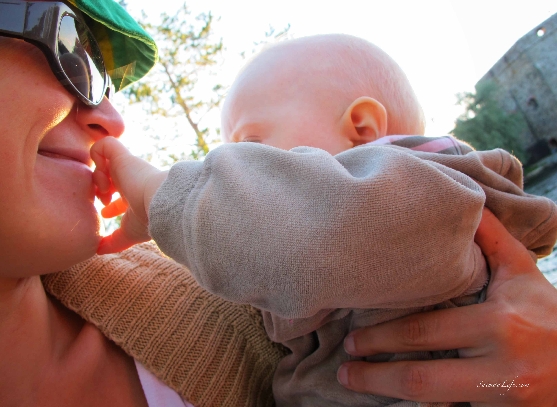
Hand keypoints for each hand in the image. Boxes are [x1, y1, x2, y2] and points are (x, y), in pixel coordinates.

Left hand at [91, 137, 167, 253]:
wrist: (160, 203)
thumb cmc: (149, 220)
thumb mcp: (129, 233)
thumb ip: (114, 242)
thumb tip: (98, 251)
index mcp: (136, 194)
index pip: (121, 193)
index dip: (109, 201)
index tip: (105, 213)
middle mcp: (131, 178)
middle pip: (111, 174)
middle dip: (100, 185)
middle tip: (103, 198)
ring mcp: (127, 166)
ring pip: (105, 159)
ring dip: (98, 175)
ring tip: (104, 190)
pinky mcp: (123, 156)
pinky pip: (104, 144)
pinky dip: (96, 157)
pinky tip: (103, 177)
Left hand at [337, 208, 556, 405]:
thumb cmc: (548, 313)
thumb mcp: (523, 273)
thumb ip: (492, 239)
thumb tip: (465, 202)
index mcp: (500, 323)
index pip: (427, 331)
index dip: (384, 336)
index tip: (352, 338)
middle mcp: (501, 365)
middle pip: (422, 376)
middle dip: (375, 374)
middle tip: (344, 367)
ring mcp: (501, 397)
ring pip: (432, 402)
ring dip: (387, 395)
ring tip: (352, 384)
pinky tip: (391, 405)